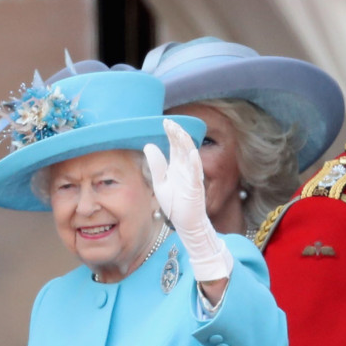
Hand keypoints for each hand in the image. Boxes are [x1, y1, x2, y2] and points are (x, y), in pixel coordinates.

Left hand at [144, 119, 232, 281]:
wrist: (186, 224)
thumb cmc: (175, 205)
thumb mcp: (160, 183)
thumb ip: (156, 165)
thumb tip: (148, 145)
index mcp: (177, 167)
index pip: (175, 146)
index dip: (171, 134)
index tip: (165, 121)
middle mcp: (186, 170)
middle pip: (183, 148)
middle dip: (177, 134)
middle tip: (170, 122)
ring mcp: (192, 178)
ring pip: (190, 157)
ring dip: (186, 144)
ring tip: (179, 132)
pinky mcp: (196, 189)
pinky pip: (196, 174)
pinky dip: (194, 163)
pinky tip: (190, 153)